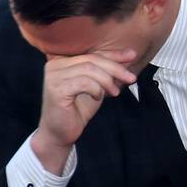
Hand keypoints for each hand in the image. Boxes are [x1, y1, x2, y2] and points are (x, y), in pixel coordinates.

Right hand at [32, 49, 137, 171]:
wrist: (61, 132)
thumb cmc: (78, 109)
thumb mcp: (98, 85)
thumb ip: (108, 70)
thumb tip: (129, 54)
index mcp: (63, 61)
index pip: (92, 54)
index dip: (114, 54)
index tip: (132, 55)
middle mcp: (55, 65)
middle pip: (92, 60)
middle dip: (115, 68)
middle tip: (130, 78)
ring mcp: (53, 76)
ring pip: (89, 69)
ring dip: (107, 81)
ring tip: (113, 93)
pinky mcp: (56, 89)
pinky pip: (84, 82)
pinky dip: (96, 89)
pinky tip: (97, 97)